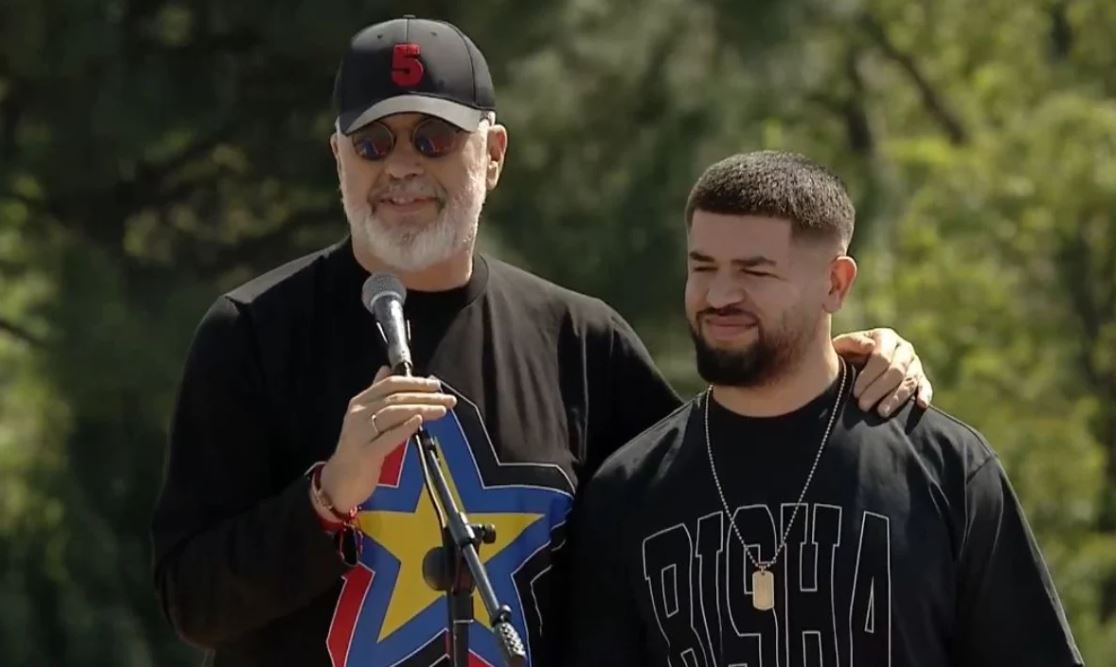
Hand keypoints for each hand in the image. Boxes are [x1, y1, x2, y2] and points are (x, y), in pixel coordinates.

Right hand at [317, 366, 456, 513]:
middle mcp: (358, 414)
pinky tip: (419, 421)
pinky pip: (388, 437)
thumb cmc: (358, 449)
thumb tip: (386, 369)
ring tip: (442, 410)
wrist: (340, 482)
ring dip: (421, 409)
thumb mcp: (365, 418)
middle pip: (395, 398)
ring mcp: (361, 434)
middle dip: (424, 396)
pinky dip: (404, 427)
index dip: (414, 382)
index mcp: (360, 403)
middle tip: (447, 399)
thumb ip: (377, 395)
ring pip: (393, 414)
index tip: (436, 385)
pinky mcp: (366, 454)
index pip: (390, 384)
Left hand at [832, 328, 932, 416]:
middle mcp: (903, 348)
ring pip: (910, 381)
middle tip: (863, 405)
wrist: (853, 363)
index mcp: (885, 337)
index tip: (855, 392)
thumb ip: (853, 342)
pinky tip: (921, 404)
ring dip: (896, 398)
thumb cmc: (845, 354)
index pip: (882, 357)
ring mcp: (914, 363)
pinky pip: (925, 385)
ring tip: (881, 412)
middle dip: (879, 390)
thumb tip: (870, 346)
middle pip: (897, 371)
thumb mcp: (843, 346)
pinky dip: (925, 394)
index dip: (869, 376)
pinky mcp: (920, 377)